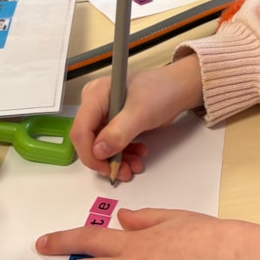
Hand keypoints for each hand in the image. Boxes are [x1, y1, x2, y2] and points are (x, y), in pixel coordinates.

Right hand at [71, 57, 203, 182]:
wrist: (179, 88)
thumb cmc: (162, 90)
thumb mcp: (141, 112)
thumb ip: (119, 132)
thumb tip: (99, 150)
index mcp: (95, 94)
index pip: (80, 130)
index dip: (90, 153)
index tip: (106, 168)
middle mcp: (96, 103)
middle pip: (89, 140)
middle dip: (106, 159)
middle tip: (123, 171)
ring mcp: (104, 113)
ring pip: (100, 145)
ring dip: (116, 159)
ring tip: (135, 164)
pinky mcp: (114, 122)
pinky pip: (111, 143)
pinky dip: (123, 153)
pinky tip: (136, 155)